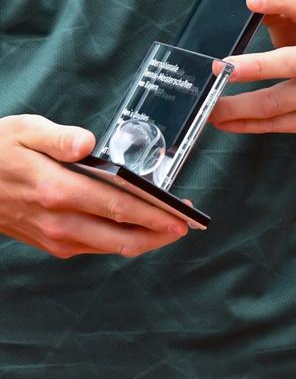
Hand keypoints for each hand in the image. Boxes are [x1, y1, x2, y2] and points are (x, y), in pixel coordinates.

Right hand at [0, 114, 187, 257]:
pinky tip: (136, 230)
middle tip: (186, 223)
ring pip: (109, 247)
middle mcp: (58, 220)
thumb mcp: (25, 130)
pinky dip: (119, 242)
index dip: (153, 212)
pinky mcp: (50, 243)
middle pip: (120, 235)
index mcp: (57, 189)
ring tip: (169, 227)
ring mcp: (54, 237)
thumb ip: (59, 137)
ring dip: (143, 240)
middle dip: (158, 232)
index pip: (117, 205)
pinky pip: (93, 248)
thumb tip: (87, 143)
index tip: (180, 214)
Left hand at [202, 0, 295, 136]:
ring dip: (238, 106)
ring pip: (276, 102)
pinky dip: (245, 124)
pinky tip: (225, 119)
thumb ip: (265, 6)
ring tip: (211, 103)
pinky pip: (275, 124)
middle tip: (221, 68)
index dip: (278, 1)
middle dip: (254, 67)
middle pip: (291, 63)